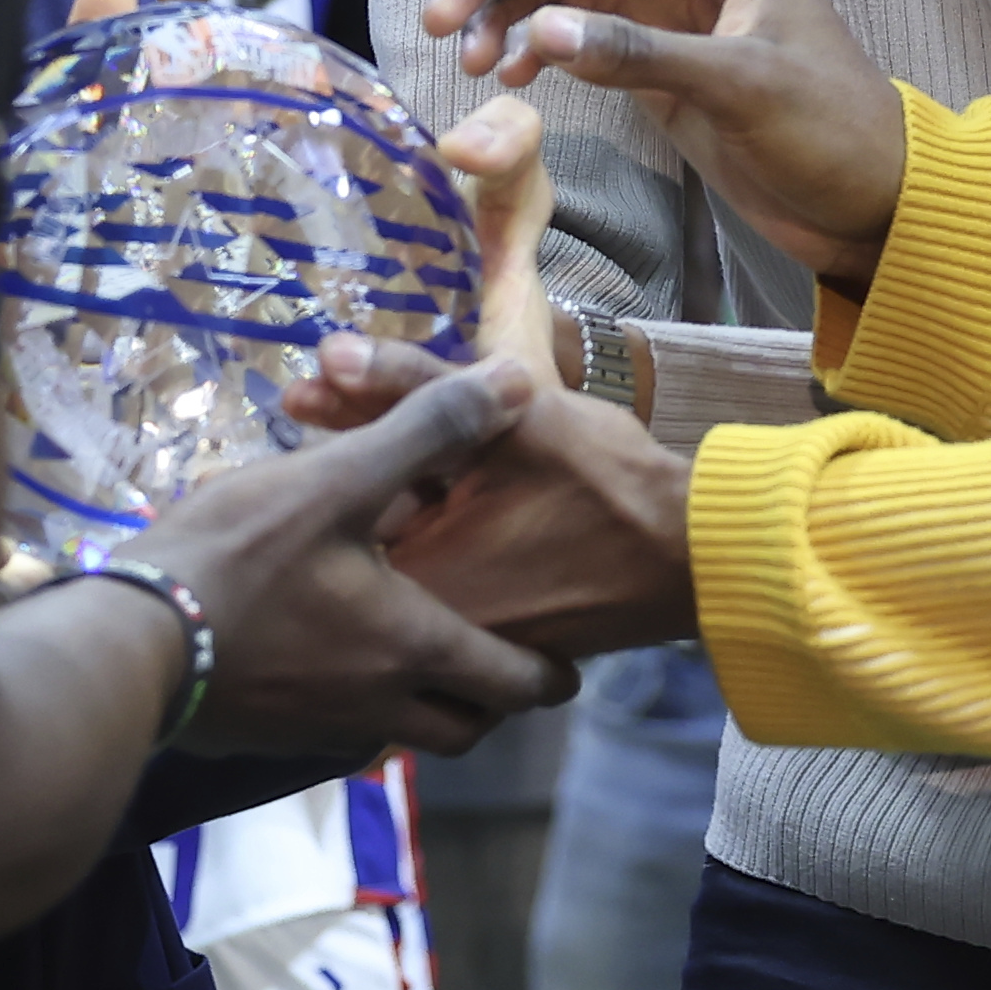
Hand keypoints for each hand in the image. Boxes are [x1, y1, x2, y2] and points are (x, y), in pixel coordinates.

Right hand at [127, 356, 577, 755]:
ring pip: (397, 736)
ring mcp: (317, 731)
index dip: (549, 677)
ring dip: (420, 705)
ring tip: (411, 653)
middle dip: (489, 703)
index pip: (513, 684)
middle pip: (461, 730)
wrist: (130, 645)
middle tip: (495, 666)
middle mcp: (379, 706)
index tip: (567, 669)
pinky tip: (325, 655)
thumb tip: (517, 384)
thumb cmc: (242, 560)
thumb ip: (428, 429)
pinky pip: (333, 732)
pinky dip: (352, 705)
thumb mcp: (340, 478)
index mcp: (414, 647)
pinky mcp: (264, 736)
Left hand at [290, 100, 696, 659]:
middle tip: (311, 406)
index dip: (322, 435)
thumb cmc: (606, 486)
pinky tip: (430, 487)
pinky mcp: (487, 635)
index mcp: (415, 579)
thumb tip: (329, 351)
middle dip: (342, 466)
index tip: (298, 393)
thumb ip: (416, 385)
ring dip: (380, 495)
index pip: (341, 499)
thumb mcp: (513, 420)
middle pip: (361, 529)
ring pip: (395, 551)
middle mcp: (423, 622)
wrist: (692, 557)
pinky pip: (431, 573)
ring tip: (359, 433)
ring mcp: (455, 638)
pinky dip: (423, 527)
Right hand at [422, 0, 903, 289]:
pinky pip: (580, 35)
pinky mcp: (661, 62)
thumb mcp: (741, 88)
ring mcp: (672, 12)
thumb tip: (542, 30)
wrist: (873, 204)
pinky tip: (508, 74)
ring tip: (466, 58)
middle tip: (437, 20)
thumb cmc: (833, 131)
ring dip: (510, 15)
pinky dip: (538, 48)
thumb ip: (641, 56)